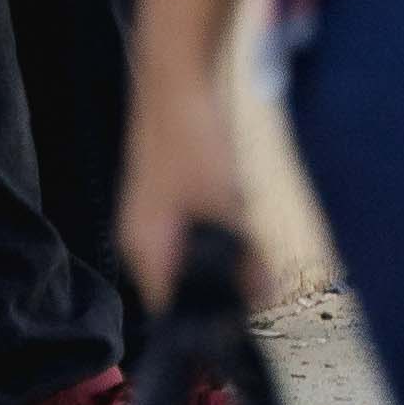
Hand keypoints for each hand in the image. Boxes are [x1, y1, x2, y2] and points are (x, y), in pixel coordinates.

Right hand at [117, 53, 250, 304]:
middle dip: (222, 286)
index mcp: (144, 249)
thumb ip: (241, 254)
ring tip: (249, 238)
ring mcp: (154, 218)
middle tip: (257, 279)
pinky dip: (221, 230)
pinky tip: (239, 211)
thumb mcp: (224, 203)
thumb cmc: (191, 140)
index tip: (240, 325)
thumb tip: (262, 297)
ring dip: (225, 255)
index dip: (205, 322)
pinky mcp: (170, 198)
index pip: (171, 308)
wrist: (177, 79)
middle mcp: (142, 239)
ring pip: (195, 256)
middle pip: (183, 284)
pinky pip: (198, 231)